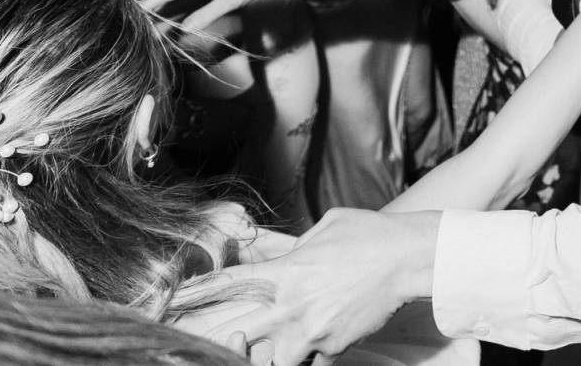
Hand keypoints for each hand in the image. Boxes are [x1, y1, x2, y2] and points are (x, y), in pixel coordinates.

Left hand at [206, 208, 441, 364]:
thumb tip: (284, 254)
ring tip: (281, 346)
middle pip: (237, 334)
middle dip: (222, 340)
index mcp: (284, 272)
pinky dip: (312, 358)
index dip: (195, 292)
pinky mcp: (333, 348)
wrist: (408, 259)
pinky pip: (313, 362)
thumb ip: (297, 247)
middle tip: (216, 341)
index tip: (171, 298)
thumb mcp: (325, 228)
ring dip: (269, 358)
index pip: (227, 284)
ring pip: (271, 363)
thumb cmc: (369, 235)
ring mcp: (310, 332)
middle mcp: (290, 306)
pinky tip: (322, 343)